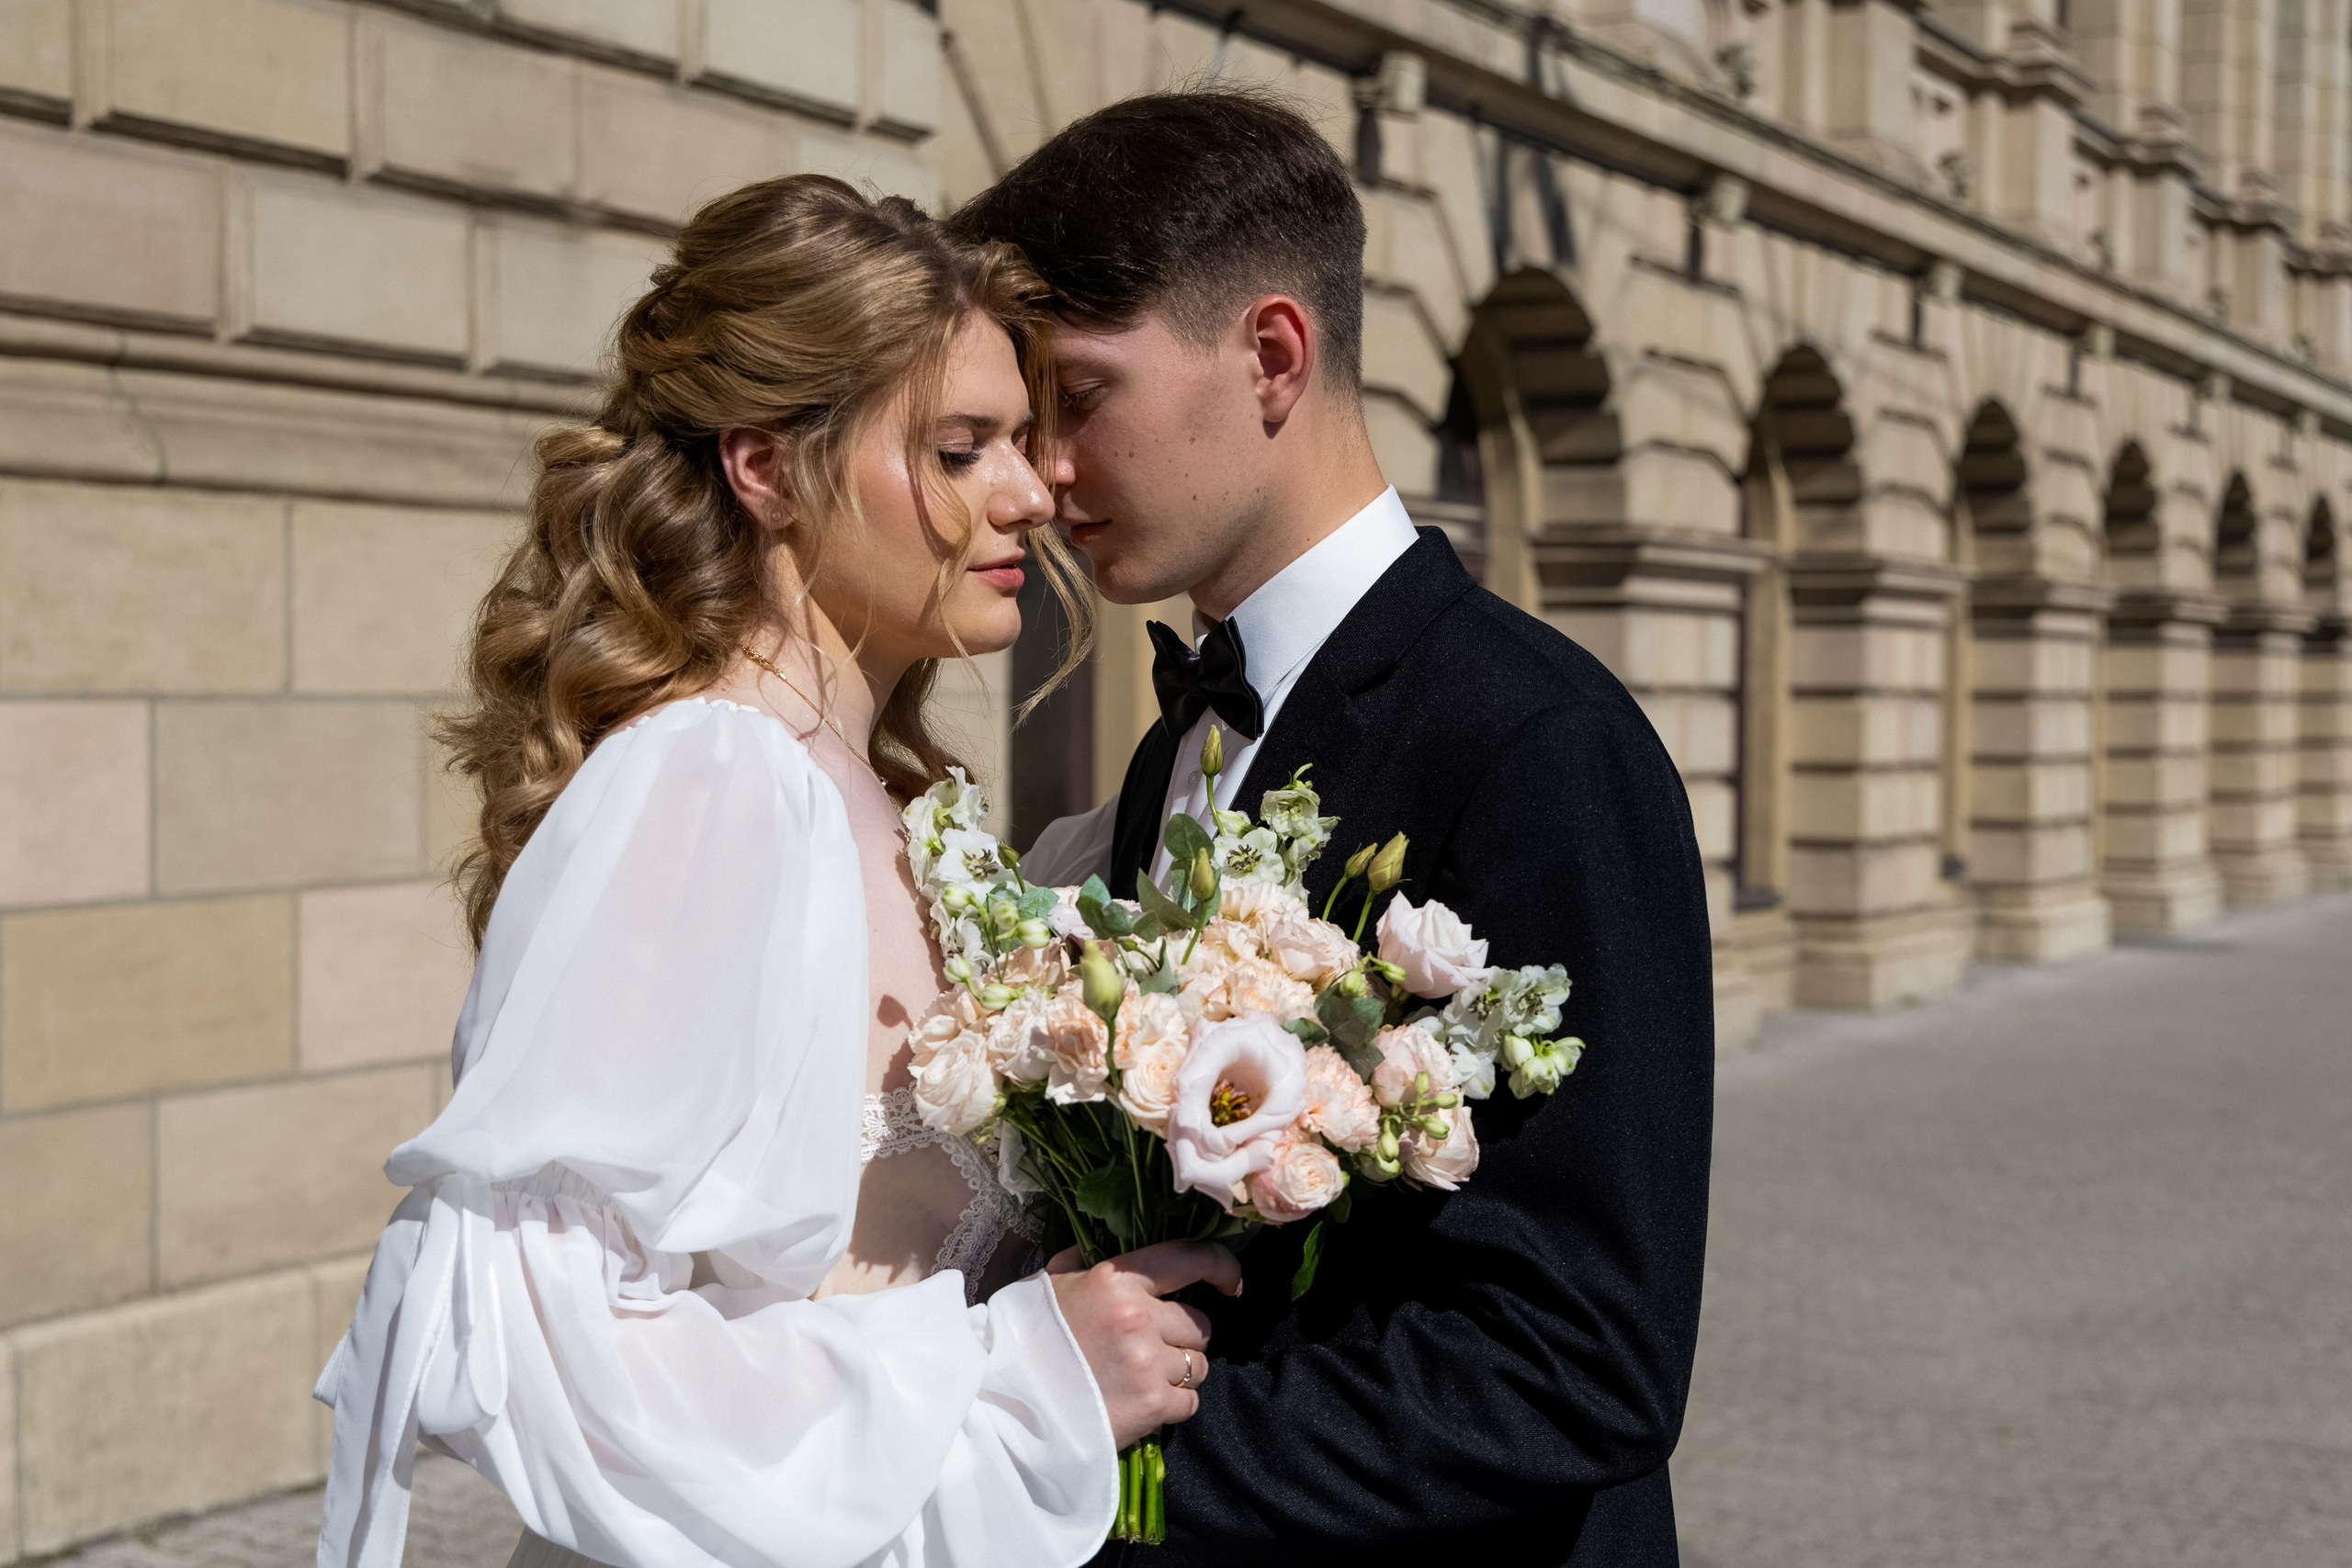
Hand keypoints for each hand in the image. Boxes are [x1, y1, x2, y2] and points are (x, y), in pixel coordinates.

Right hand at [1048, 1240, 1240, 1447]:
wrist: (1009, 1408)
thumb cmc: (1028, 1341)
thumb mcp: (1050, 1287)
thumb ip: (1081, 1263)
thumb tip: (1097, 1245)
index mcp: (1115, 1280)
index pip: (1190, 1257)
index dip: (1222, 1267)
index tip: (1231, 1283)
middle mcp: (1138, 1317)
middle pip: (1199, 1324)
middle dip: (1182, 1337)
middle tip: (1150, 1350)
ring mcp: (1148, 1363)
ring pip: (1200, 1365)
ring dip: (1179, 1373)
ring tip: (1140, 1379)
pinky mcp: (1152, 1405)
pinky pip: (1190, 1402)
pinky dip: (1172, 1406)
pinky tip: (1140, 1404)